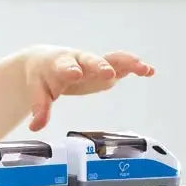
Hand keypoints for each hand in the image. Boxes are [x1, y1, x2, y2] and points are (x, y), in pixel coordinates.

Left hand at [24, 46, 154, 130]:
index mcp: (59, 65)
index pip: (64, 67)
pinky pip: (121, 64)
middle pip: (90, 61)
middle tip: (107, 72)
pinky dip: (134, 66)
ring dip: (126, 63)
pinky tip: (149, 71)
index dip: (69, 70)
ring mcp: (94, 63)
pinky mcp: (105, 67)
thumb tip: (36, 127)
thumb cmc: (43, 76)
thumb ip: (40, 108)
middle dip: (98, 66)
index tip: (74, 73)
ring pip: (111, 59)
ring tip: (142, 68)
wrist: (46, 61)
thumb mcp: (38, 91)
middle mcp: (79, 60)